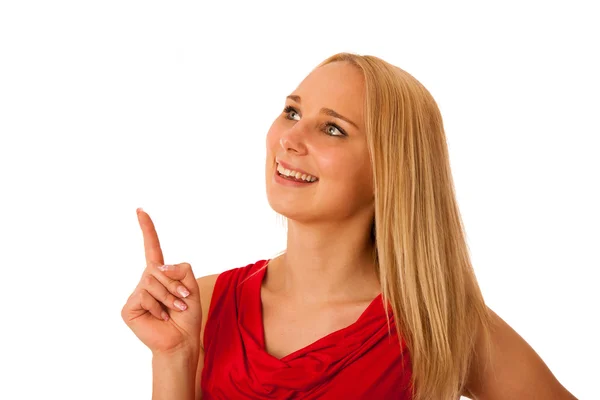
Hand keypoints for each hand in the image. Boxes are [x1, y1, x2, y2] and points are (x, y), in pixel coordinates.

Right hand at [121, 208, 201, 355]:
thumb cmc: (187, 316)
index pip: (152, 248)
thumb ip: (181, 269)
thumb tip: (158, 267)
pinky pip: (145, 295)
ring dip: (169, 297)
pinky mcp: (129, 307)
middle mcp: (146, 281)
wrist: (181, 340)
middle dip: (175, 285)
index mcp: (161, 274)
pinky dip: (159, 306)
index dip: (147, 230)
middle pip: (158, 268)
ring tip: (173, 311)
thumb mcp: (192, 287)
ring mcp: (136, 294)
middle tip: (182, 302)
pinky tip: (161, 317)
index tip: (140, 210)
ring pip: (152, 281)